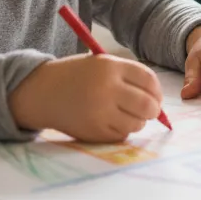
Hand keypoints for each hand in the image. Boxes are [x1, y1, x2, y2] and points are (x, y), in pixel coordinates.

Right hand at [8, 54, 162, 142]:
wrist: (42, 92)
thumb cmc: (77, 76)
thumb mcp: (101, 64)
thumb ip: (128, 78)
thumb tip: (157, 100)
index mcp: (110, 67)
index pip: (149, 80)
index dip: (157, 90)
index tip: (155, 96)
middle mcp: (107, 89)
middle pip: (147, 105)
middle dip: (153, 110)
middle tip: (149, 111)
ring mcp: (100, 112)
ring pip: (136, 123)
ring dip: (137, 121)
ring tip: (125, 114)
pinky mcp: (93, 131)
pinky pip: (121, 135)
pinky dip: (122, 130)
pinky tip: (111, 121)